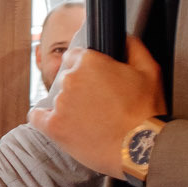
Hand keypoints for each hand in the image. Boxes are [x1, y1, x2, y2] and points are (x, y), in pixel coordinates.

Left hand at [31, 35, 167, 176]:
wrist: (141, 149)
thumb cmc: (147, 110)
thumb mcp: (150, 70)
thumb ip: (134, 47)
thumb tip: (123, 37)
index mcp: (89, 61)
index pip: (75, 56)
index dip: (87, 68)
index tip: (96, 81)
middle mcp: (70, 78)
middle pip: (66, 78)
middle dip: (80, 88)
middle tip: (98, 104)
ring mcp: (60, 103)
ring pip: (57, 99)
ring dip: (69, 106)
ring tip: (90, 121)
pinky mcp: (53, 127)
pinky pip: (37, 118)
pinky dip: (44, 119)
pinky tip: (56, 123)